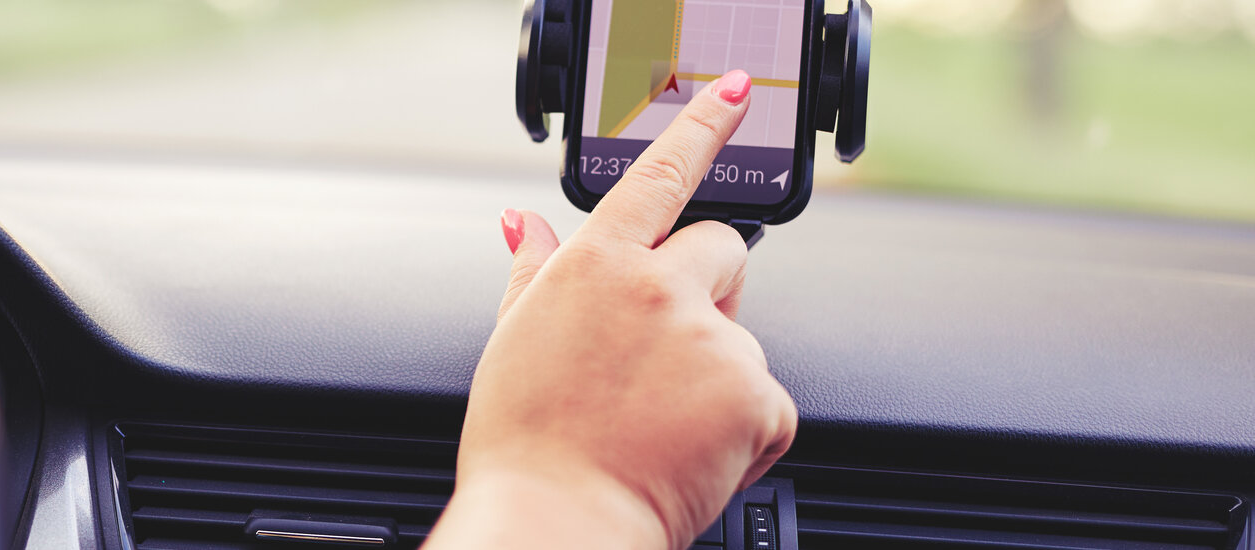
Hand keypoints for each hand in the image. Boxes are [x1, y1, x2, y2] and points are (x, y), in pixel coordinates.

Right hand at [425, 70, 795, 549]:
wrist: (558, 520)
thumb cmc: (527, 444)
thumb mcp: (513, 342)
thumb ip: (533, 273)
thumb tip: (525, 225)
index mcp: (596, 266)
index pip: (660, 175)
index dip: (703, 128)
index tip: (737, 95)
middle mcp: (659, 288)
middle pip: (724, 249)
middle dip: (711, 287)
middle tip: (668, 351)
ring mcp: (711, 339)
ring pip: (742, 335)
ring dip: (718, 373)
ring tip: (661, 425)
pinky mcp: (753, 394)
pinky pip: (768, 402)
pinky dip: (743, 431)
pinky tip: (693, 453)